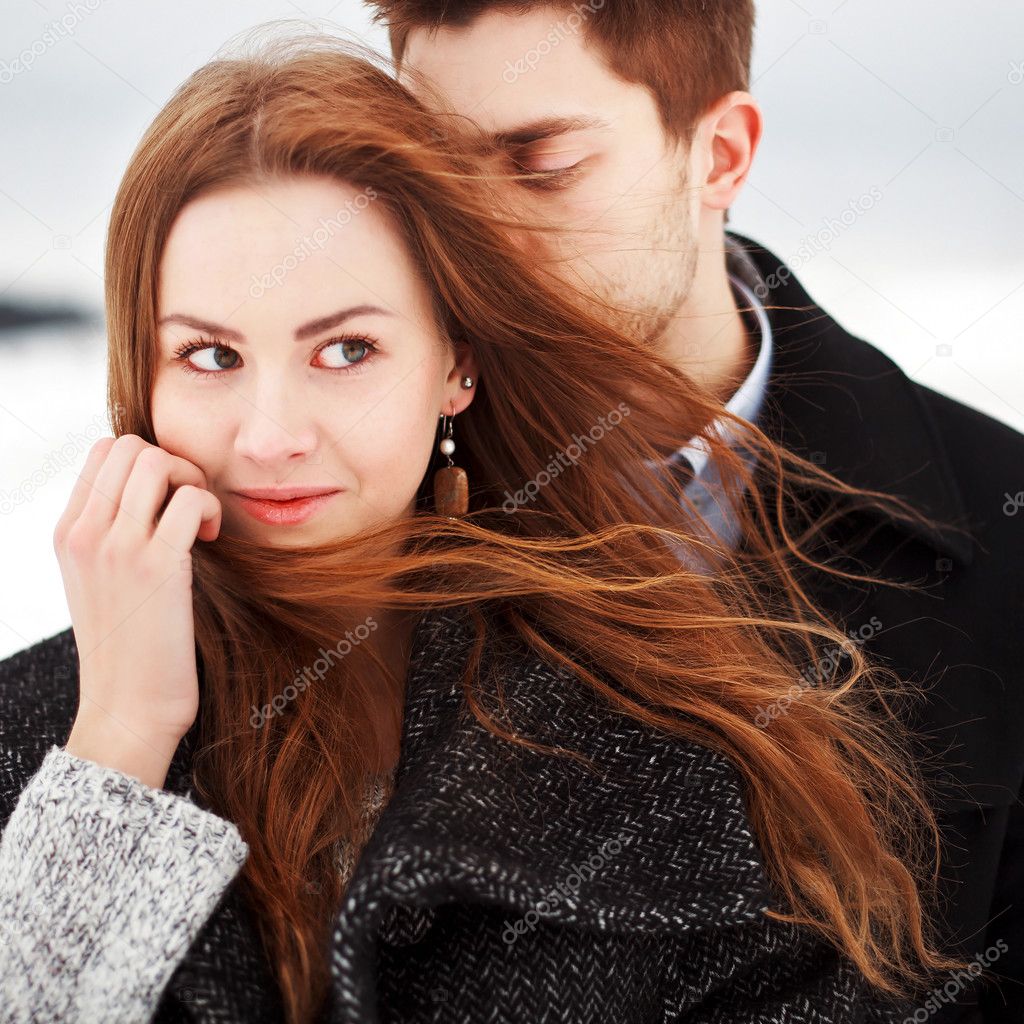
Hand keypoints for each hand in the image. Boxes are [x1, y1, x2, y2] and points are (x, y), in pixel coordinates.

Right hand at [54, 435, 220, 786]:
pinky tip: (211, 539)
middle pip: (129, 446)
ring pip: (156, 461)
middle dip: (173, 463)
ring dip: (192, 480)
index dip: (147, 462)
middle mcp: (84, 534)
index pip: (102, 452)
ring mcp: (117, 548)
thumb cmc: (128, 647)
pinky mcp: (157, 567)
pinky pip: (190, 500)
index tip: (168, 500)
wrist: (127, 708)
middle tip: (190, 504)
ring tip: (201, 521)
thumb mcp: (100, 582)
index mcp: (67, 534)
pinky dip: (210, 508)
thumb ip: (110, 536)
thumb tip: (150, 495)